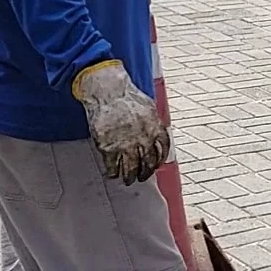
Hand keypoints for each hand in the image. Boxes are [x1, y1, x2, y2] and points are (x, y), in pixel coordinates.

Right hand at [72, 60, 170, 184]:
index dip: (159, 160)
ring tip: (127, 180)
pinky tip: (112, 174)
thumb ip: (154, 122)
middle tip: (141, 177)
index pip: (162, 151)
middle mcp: (143, 139)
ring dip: (129, 177)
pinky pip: (112, 167)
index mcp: (155, 129)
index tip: (156, 165)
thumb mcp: (149, 107)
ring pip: (131, 169)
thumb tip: (159, 132)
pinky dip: (112, 173)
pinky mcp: (108, 148)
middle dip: (145, 173)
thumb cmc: (126, 95)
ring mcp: (125, 145)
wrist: (107, 91)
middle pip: (147, 163)